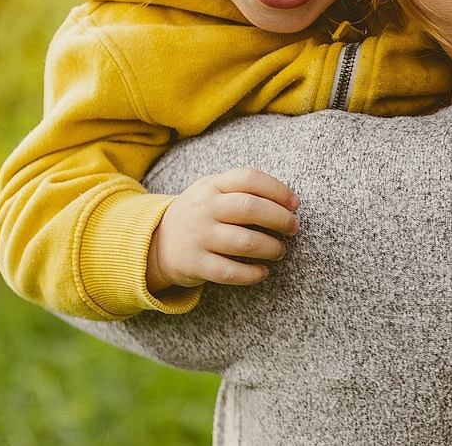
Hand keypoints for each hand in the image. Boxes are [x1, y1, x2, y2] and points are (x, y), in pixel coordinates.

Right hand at [146, 167, 300, 294]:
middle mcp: (205, 208)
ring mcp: (199, 236)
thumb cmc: (199, 214)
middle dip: (280, 219)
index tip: (295, 203)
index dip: (278, 190)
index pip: (249, 178)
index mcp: (212, 185)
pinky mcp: (196, 264)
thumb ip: (242, 189)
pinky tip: (263, 271)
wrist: (156, 242)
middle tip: (294, 228)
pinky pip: (230, 272)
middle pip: (250, 208)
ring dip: (271, 248)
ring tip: (280, 251)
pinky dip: (252, 274)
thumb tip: (287, 200)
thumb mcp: (212, 190)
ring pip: (244, 242)